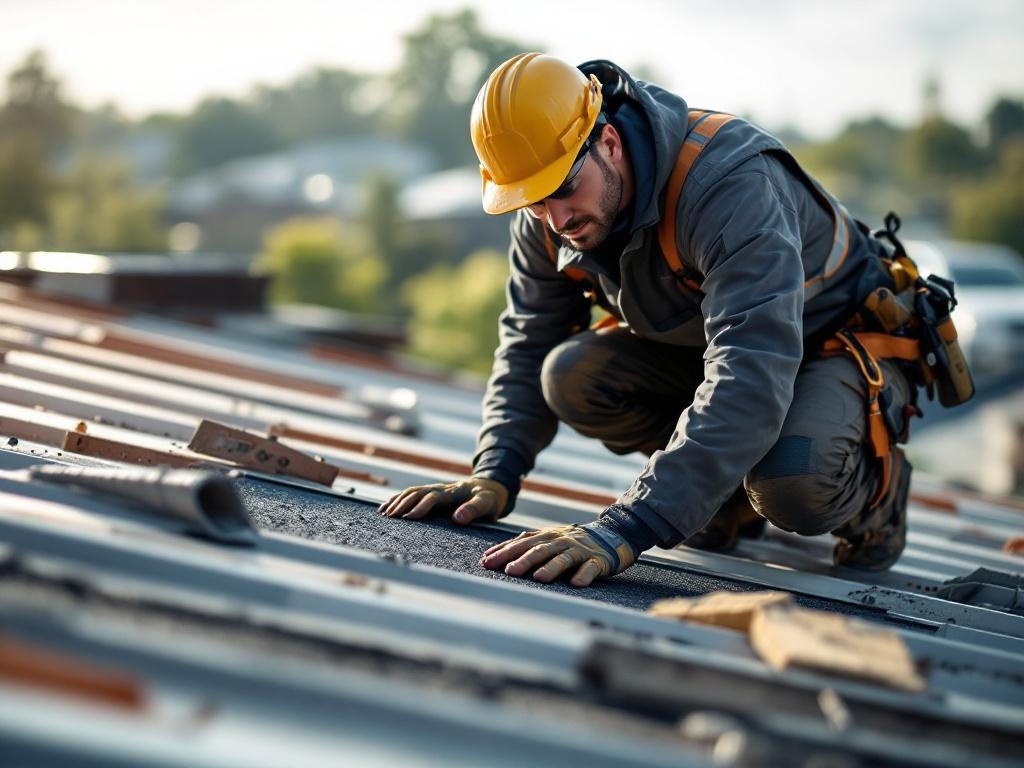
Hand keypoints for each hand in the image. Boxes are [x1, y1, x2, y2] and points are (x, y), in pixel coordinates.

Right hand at [378, 476, 508, 524]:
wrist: (489, 486)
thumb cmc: (489, 498)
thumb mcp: (487, 503)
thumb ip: (474, 509)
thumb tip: (457, 518)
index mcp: (452, 493)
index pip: (432, 498)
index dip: (420, 507)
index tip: (408, 519)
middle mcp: (440, 489)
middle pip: (416, 493)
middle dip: (402, 504)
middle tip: (389, 518)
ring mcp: (434, 490)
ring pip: (411, 492)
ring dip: (397, 501)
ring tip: (384, 514)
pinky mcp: (431, 493)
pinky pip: (412, 493)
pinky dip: (397, 498)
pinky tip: (386, 507)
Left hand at [480, 524, 636, 586]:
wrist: (610, 535)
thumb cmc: (570, 543)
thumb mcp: (546, 539)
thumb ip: (522, 546)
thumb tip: (488, 556)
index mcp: (546, 536)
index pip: (522, 543)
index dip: (504, 552)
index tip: (487, 562)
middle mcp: (561, 541)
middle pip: (540, 550)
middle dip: (524, 560)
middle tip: (509, 571)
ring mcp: (580, 550)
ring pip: (564, 558)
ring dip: (551, 568)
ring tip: (540, 578)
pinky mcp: (597, 561)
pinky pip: (591, 568)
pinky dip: (584, 575)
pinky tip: (576, 583)